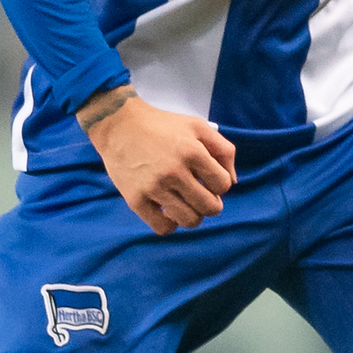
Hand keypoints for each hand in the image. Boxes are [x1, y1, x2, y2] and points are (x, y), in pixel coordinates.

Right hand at [77, 86, 235, 234]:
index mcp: (192, 152)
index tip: (208, 180)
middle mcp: (174, 171)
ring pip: (190, 220)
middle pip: (211, 207)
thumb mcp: (198, 126)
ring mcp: (154, 187)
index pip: (223, 185)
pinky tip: (167, 210)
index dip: (220, 184)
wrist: (119, 124)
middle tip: (200, 195)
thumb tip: (233, 182)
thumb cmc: (162, 126)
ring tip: (185, 203)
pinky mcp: (135, 199)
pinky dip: (170, 224)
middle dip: (211, 204)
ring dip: (193, 216)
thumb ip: (223, 150)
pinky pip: (163, 228)